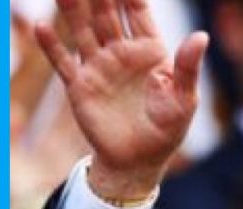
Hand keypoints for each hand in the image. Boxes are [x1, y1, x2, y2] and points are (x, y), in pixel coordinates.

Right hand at [34, 0, 206, 199]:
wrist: (139, 160)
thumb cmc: (167, 129)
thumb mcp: (184, 99)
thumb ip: (188, 66)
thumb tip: (201, 36)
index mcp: (150, 52)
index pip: (137, 13)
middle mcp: (122, 53)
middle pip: (106, 14)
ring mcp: (99, 67)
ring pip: (82, 30)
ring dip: (72, 9)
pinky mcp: (80, 85)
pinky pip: (63, 61)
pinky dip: (52, 45)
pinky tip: (41, 26)